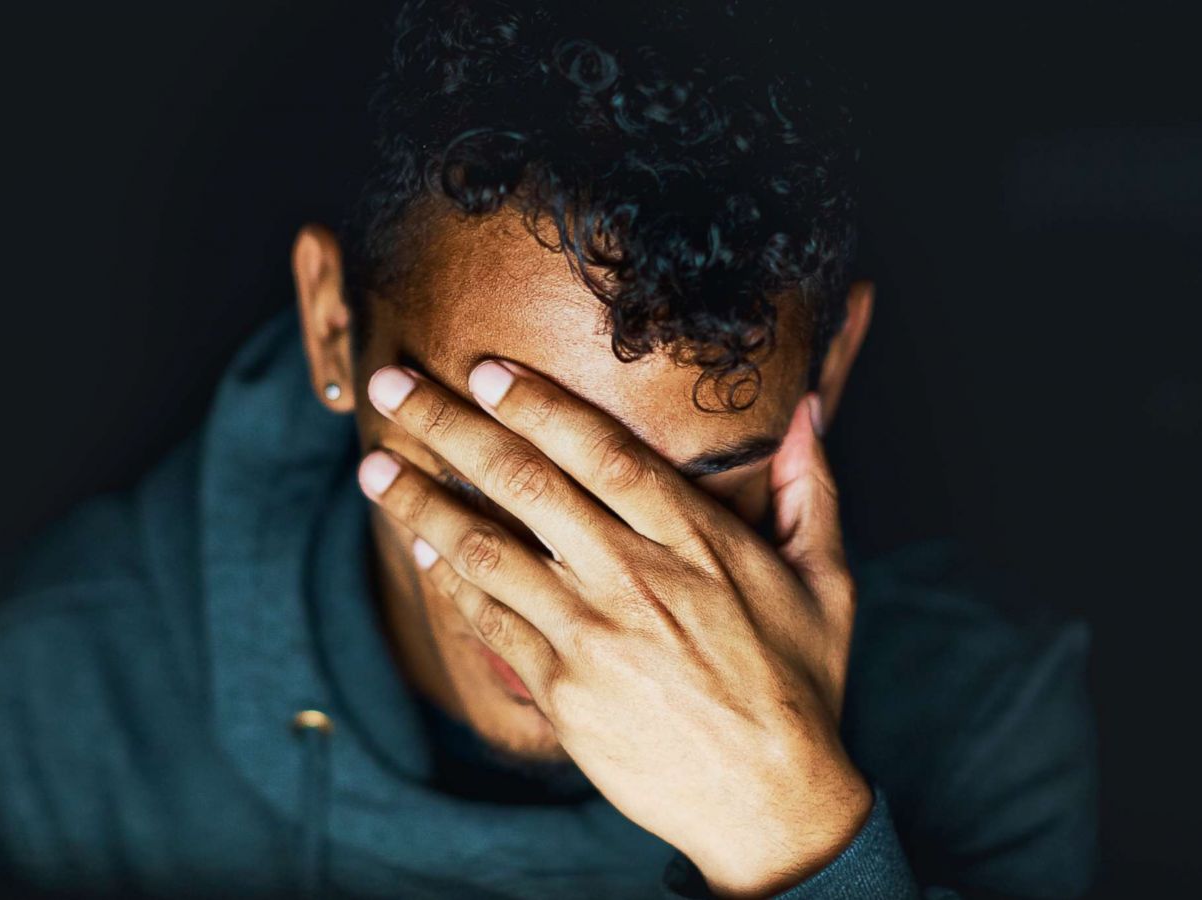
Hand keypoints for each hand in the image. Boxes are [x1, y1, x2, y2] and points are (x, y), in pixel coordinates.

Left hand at [357, 359, 871, 897]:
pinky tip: (418, 545)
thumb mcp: (826, 582)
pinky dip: (448, 579)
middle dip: (450, 427)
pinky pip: (488, 622)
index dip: (535, 404)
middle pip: (525, 484)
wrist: (772, 801)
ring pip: (487, 549)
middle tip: (394, 388)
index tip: (484, 370)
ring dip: (422, 502)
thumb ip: (811, 489)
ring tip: (375, 466)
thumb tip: (810, 411)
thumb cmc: (799, 686)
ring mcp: (592, 634)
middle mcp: (636, 577)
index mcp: (697, 540)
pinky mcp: (562, 690)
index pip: (601, 452)